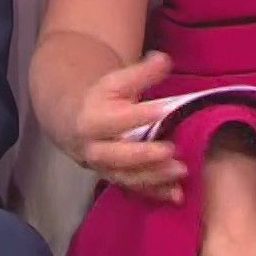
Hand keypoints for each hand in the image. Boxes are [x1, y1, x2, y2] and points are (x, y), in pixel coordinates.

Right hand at [64, 51, 186, 203]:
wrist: (75, 124)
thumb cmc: (102, 100)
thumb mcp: (116, 82)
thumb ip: (141, 73)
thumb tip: (164, 59)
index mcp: (93, 119)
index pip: (117, 118)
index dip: (141, 114)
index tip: (165, 109)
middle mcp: (94, 147)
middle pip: (117, 154)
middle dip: (144, 154)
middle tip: (171, 149)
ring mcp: (104, 168)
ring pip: (127, 176)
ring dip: (154, 176)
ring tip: (180, 170)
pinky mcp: (116, 179)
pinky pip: (135, 189)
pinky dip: (155, 193)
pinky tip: (177, 195)